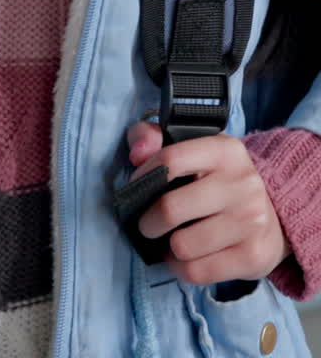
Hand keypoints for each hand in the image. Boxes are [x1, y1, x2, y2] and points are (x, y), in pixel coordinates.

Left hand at [126, 119, 290, 284]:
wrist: (274, 216)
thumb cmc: (218, 181)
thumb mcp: (193, 149)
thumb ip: (153, 138)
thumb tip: (137, 154)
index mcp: (224, 151)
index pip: (172, 160)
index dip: (144, 177)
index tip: (137, 189)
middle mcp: (242, 183)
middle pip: (171, 208)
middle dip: (148, 222)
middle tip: (149, 224)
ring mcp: (250, 221)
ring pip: (182, 246)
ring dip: (167, 248)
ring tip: (171, 240)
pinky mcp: (253, 256)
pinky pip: (197, 272)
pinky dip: (181, 268)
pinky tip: (185, 257)